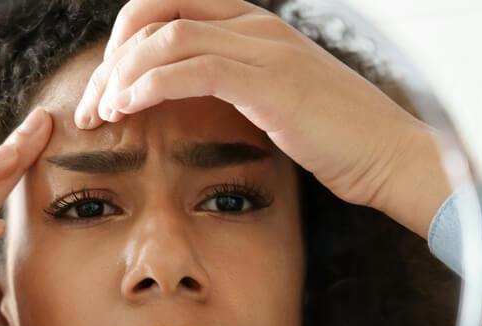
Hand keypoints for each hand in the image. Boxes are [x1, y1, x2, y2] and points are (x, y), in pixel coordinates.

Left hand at [74, 0, 452, 237]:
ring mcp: (263, 48)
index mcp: (253, 26)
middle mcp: (255, 25)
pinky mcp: (269, 80)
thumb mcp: (277, 103)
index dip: (125, 44)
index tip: (106, 93)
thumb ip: (237, 88)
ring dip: (122, 76)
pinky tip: (129, 109)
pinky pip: (193, 67)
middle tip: (91, 109)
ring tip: (103, 115)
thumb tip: (191, 101)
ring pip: (166, 36)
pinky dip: (149, 84)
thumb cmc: (337, 139)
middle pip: (156, 12)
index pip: (169, 8)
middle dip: (111, 59)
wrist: (390, 155)